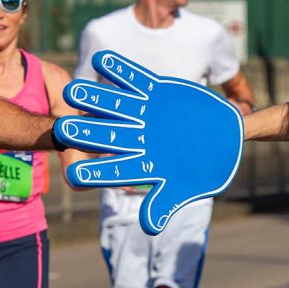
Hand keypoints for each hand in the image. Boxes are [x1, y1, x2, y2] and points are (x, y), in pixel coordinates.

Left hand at [53, 51, 243, 235]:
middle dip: (84, 132)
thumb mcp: (189, 187)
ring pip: (113, 105)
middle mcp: (135, 138)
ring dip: (93, 98)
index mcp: (140, 164)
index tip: (73, 175)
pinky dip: (119, 70)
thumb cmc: (207, 167)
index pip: (112, 169)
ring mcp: (142, 113)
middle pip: (104, 135)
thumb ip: (166, 203)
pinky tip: (101, 60)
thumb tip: (150, 227)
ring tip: (72, 90)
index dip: (93, 171)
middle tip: (62, 129)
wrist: (225, 136)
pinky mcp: (153, 91)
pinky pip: (133, 79)